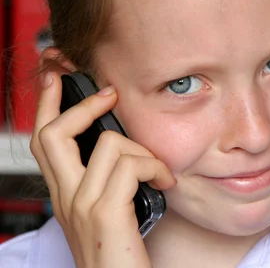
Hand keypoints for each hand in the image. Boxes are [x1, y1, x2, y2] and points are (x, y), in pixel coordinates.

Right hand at [30, 71, 176, 267]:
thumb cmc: (122, 255)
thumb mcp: (109, 211)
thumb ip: (109, 181)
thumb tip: (127, 148)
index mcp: (65, 195)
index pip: (44, 142)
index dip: (47, 106)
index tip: (57, 79)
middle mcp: (66, 198)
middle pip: (53, 134)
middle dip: (82, 104)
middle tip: (109, 95)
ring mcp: (82, 205)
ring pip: (109, 144)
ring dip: (144, 151)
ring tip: (158, 173)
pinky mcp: (104, 213)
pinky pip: (132, 165)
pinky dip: (156, 168)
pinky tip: (165, 184)